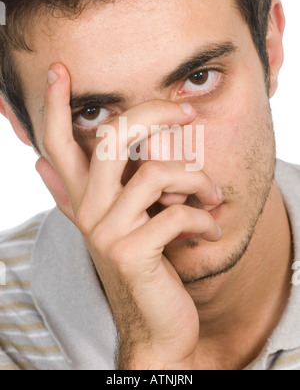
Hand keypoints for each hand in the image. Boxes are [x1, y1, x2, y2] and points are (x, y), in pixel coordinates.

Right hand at [36, 63, 222, 369]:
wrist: (157, 323)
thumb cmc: (143, 264)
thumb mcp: (113, 224)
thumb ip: (78, 194)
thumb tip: (37, 164)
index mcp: (84, 198)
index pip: (58, 143)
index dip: (54, 105)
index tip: (59, 70)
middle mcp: (89, 210)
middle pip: (113, 137)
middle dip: (155, 114)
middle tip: (186, 114)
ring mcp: (108, 231)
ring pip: (157, 173)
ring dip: (198, 180)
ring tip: (213, 195)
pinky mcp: (133, 253)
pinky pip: (178, 214)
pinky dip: (204, 219)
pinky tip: (210, 228)